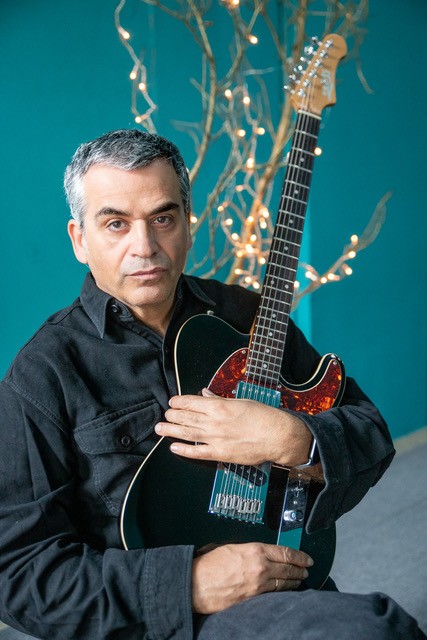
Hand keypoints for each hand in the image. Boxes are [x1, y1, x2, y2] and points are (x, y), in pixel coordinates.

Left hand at [154, 389, 312, 466]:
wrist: (277, 435)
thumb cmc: (263, 416)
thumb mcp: (241, 401)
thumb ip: (219, 399)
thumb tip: (204, 394)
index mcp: (219, 406)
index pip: (192, 402)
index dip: (179, 402)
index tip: (172, 402)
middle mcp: (214, 422)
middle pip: (187, 417)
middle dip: (173, 415)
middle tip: (165, 415)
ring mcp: (216, 439)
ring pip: (187, 433)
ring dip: (171, 430)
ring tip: (160, 428)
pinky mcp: (220, 454)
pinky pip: (197, 452)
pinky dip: (184, 450)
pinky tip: (173, 447)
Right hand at [192, 542, 312, 613]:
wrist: (197, 584)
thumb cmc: (210, 565)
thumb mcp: (232, 548)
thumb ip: (249, 550)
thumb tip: (260, 554)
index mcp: (255, 550)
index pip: (285, 552)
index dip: (299, 556)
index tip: (306, 558)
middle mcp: (260, 566)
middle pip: (288, 568)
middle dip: (300, 569)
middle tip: (307, 569)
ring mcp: (258, 584)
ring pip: (284, 583)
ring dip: (295, 581)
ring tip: (300, 579)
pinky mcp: (254, 599)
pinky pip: (274, 593)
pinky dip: (283, 591)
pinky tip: (286, 590)